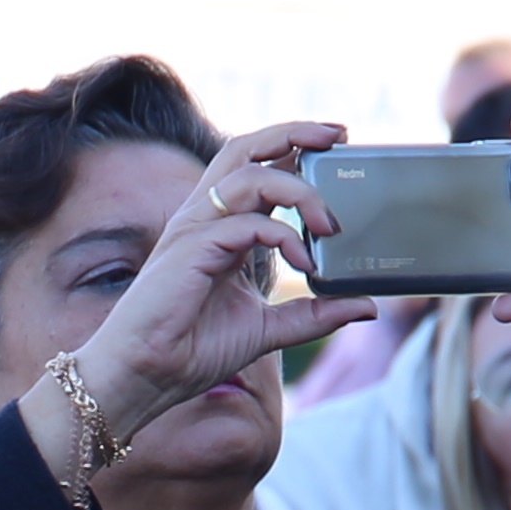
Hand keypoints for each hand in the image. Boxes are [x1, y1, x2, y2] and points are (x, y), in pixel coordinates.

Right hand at [69, 122, 370, 435]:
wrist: (145, 376)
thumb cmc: (192, 351)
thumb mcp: (269, 329)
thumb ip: (315, 314)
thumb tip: (365, 306)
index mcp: (221, 229)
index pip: (257, 168)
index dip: (294, 147)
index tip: (337, 142)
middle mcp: (206, 219)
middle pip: (245, 149)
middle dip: (293, 133)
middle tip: (338, 135)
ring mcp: (195, 230)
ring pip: (249, 175)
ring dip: (299, 190)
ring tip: (331, 225)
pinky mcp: (191, 248)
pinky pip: (246, 222)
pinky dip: (284, 236)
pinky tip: (305, 264)